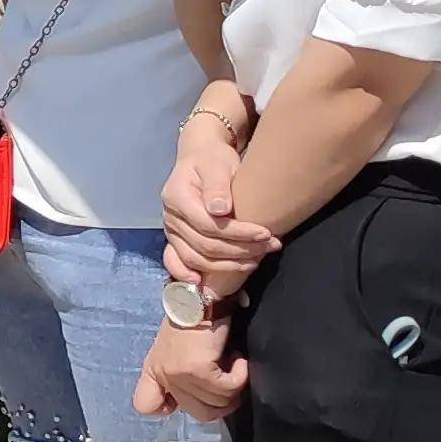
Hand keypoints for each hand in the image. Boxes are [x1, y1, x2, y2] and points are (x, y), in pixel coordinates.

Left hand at [135, 315, 250, 421]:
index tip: (194, 392)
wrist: (201, 299)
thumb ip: (180, 377)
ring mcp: (177, 374)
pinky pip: (229, 388)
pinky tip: (237, 359)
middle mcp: (162, 375)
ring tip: (231, 363)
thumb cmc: (194, 322)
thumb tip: (205, 398)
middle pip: (200, 414)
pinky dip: (240, 376)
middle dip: (222, 401)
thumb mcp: (176, 352)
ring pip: (218, 403)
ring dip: (234, 386)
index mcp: (153, 371)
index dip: (170, 408)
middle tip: (228, 380)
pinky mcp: (197, 369)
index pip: (145, 406)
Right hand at [160, 127, 278, 302]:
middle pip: (204, 245)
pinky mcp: (176, 239)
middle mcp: (170, 216)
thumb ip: (217, 186)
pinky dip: (187, 274)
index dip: (238, 234)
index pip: (208, 225)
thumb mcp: (218, 164)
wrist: (201, 158)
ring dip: (226, 265)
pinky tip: (203, 283)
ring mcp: (171, 230)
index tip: (266, 233)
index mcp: (177, 197)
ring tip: (255, 261)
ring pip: (194, 257)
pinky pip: (175, 261)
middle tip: (270, 246)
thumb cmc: (212, 160)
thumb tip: (219, 210)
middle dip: (240, 250)